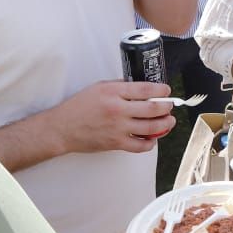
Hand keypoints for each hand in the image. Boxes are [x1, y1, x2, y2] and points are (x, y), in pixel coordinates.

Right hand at [49, 79, 176, 154]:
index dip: (162, 90)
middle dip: (167, 107)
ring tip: (169, 121)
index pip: (146, 89)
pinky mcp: (116, 143)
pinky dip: (151, 142)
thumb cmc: (79, 107)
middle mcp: (117, 109)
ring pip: (152, 128)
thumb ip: (121, 87)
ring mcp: (118, 128)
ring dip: (166, 124)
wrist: (62, 128)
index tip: (166, 91)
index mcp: (113, 92)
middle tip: (170, 106)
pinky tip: (152, 138)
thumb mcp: (99, 87)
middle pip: (154, 109)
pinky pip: (141, 145)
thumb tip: (143, 88)